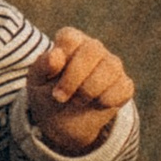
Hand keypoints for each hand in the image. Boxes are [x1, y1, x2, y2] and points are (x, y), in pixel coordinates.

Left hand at [24, 27, 132, 153]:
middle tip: (60, 97)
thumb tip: (55, 55)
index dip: (60, 60)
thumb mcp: (36, 82)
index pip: (70, 38)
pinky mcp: (124, 85)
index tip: (50, 80)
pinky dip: (107, 100)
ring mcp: (111, 65)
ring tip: (77, 101)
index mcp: (71, 42)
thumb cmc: (47, 94)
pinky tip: (96, 105)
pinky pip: (123, 87)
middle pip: (93, 49)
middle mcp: (94, 49)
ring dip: (90, 89)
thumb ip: (42, 66)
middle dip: (74, 76)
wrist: (62, 123)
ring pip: (111, 67)